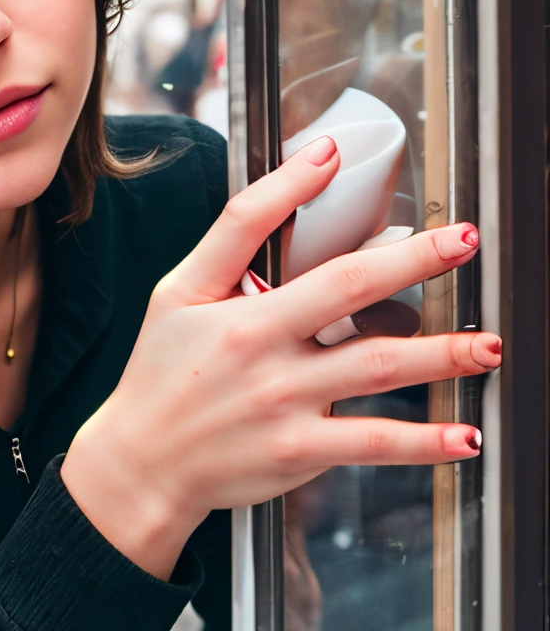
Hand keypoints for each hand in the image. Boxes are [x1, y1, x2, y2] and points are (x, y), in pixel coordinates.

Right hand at [61, 135, 500, 579]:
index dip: (326, 202)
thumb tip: (308, 166)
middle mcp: (267, 357)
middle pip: (351, 299)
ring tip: (490, 346)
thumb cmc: (161, 372)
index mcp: (242, 315)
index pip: (287, 242)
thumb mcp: (180, 291)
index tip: (356, 164)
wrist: (139, 466)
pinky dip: (423, 443)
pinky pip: (371, 444)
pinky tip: (465, 436)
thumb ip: (240, 231)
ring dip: (443, 357)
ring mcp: (287, 408)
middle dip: (416, 266)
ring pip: (377, 372)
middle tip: (467, 242)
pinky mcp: (301, 453)